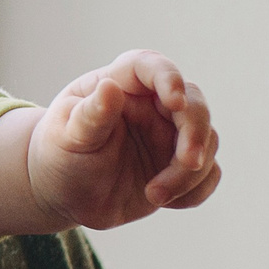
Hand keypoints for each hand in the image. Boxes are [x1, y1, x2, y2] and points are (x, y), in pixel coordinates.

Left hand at [0, 50, 220, 235]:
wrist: (62, 192)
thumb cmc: (59, 153)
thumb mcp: (67, 136)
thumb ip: (91, 114)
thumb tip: (109, 88)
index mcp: (120, 85)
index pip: (149, 66)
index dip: (168, 77)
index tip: (173, 99)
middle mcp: (153, 105)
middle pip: (193, 105)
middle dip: (196, 133)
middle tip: (187, 162)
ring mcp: (171, 135)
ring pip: (207, 142)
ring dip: (189, 172)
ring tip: (153, 195)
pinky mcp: (180, 166)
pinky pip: (208, 174)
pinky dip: (196, 190)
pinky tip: (165, 201)